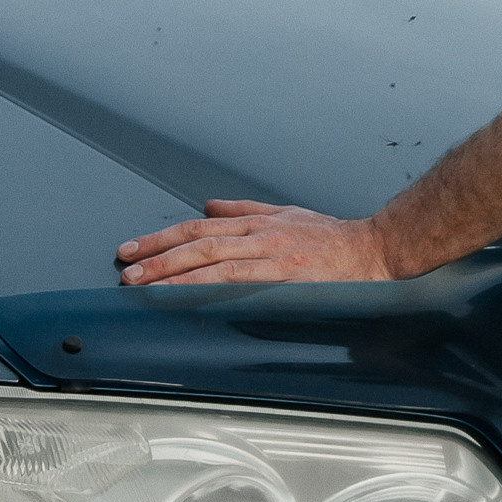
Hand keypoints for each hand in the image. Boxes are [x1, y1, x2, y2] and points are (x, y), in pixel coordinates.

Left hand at [115, 200, 393, 285]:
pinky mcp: (285, 275)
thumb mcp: (286, 214)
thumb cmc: (334, 238)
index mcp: (259, 222)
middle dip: (158, 255)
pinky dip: (205, 285)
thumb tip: (208, 206)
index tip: (133, 249)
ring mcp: (272, 254)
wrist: (375, 250)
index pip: (199, 228)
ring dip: (173, 272)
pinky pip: (237, 280)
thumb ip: (246, 211)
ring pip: (212, 260)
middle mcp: (261, 234)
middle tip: (126, 267)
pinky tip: (183, 294)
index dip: (163, 238)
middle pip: (198, 242)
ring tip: (142, 283)